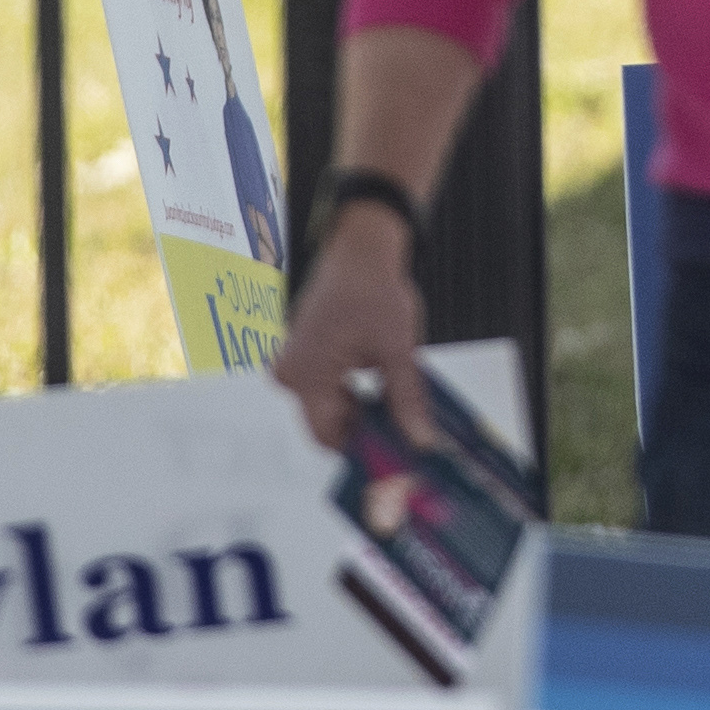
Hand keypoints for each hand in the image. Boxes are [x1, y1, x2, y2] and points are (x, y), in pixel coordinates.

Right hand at [277, 202, 436, 452]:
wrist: (358, 251)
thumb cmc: (376, 293)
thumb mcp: (398, 350)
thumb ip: (406, 398)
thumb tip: (420, 440)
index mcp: (307, 375)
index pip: (327, 436)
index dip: (362, 450)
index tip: (395, 457)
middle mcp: (289, 375)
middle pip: (328, 423)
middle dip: (365, 431)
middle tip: (405, 435)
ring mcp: (293, 365)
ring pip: (329, 406)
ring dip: (360, 411)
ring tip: (397, 408)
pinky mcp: (302, 357)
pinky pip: (325, 389)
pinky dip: (351, 394)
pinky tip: (381, 390)